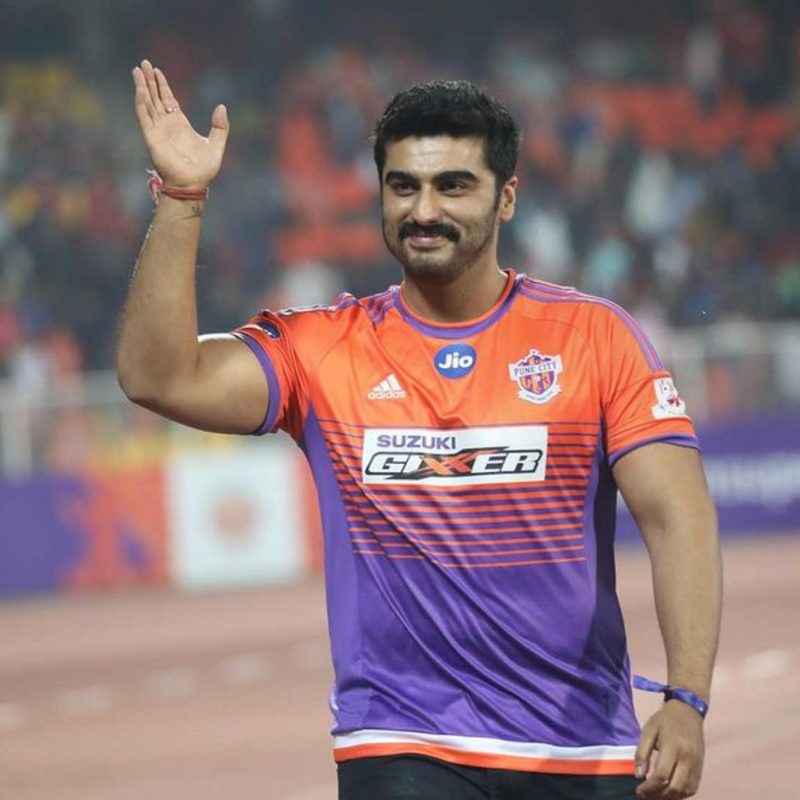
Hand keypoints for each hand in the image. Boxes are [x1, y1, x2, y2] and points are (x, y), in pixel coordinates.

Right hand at [132, 59, 228, 188]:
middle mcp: (167, 125)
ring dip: (142, 87)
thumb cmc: (204, 169)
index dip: (163, 85)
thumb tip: (221, 106)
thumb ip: (221, 126)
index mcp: (180, 125)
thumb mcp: (217, 144)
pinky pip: (144, 116)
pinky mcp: (151, 137)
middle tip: (144, 63)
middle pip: (156, 97)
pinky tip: (140, 88)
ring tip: (137, 69)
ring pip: (147, 103)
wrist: (193, 183)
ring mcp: (158, 130)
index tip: (157, 71)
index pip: (168, 100)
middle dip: (150, 81)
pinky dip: (141, 101)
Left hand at [635, 701, 704, 797]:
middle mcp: (688, 759)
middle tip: (645, 795)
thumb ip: (642, 753)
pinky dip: (681, 795)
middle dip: (658, 796)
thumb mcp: (648, 730)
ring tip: (656, 796)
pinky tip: (669, 792)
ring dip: (670, 798)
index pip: (661, 775)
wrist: (688, 711)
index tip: (638, 790)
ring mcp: (697, 765)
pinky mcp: (701, 767)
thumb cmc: (665, 720)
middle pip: (675, 787)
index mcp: (673, 747)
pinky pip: (693, 788)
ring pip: (685, 791)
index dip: (649, 787)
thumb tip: (638, 776)